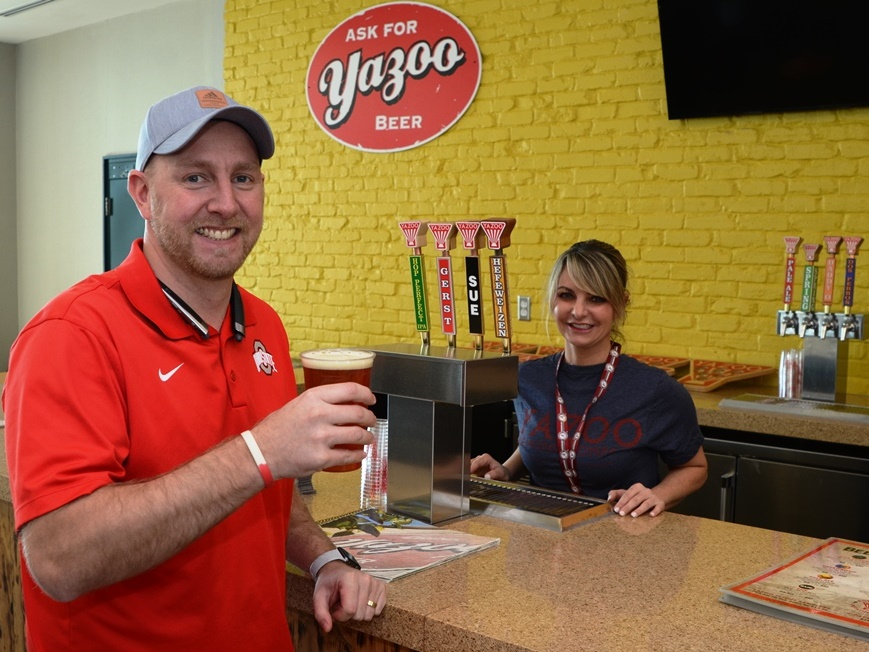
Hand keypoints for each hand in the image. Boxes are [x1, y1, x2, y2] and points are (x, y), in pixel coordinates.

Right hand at [252, 383, 376, 478]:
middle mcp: (319, 415)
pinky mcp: (321, 458)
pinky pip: (348, 456)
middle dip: (370, 417)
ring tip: (369, 438)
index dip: (366, 394)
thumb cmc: (276, 429)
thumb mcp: (296, 404)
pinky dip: (358, 455)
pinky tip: (360, 454)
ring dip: (368, 437)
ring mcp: (321, 437)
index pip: (350, 389)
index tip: (371, 399)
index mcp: (313, 397)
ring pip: (358, 434)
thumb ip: (319, 402)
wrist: (260, 453)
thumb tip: (343, 402)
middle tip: (372, 421)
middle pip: (358, 412)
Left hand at [313, 563, 385, 632]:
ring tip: (350, 602)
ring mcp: (374, 583)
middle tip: (342, 604)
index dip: (339, 615)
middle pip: (360, 614)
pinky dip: (368, 610)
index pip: (350, 610)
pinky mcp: (381, 587)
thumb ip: (320, 613)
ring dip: (358, 613)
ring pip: (369, 614)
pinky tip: (361, 602)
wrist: (336, 570)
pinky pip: (378, 610)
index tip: (334, 609)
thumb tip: (327, 628)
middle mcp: (365, 579)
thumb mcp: (319, 596)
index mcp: (350, 579)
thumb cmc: (328, 583)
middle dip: (348, 615)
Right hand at [470, 454, 510, 480]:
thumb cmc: (502, 473)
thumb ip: (494, 474)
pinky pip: (467, 472)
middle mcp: (479, 459)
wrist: (502, 474)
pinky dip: (467, 476)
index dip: (471, 468)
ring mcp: (475, 464)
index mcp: (486, 458)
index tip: (468, 475)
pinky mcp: (473, 469)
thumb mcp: (501, 473)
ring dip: (466, 474)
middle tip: (466, 480)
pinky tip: (467, 481)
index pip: (476, 463)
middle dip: (466, 471)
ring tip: (466, 481)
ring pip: (467, 468)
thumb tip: (487, 476)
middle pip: (469, 464)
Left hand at [607, 483, 665, 517]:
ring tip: (633, 515)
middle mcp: (646, 491)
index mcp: (636, 487)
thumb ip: (616, 494)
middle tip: (621, 514)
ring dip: (640, 509)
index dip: (621, 502)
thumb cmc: (638, 496)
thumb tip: (608, 499)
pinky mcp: (660, 504)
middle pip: (636, 499)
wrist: (657, 496)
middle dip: (628, 506)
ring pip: (646, 503)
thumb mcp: (627, 493)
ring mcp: (654, 497)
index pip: (628, 494)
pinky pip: (658, 507)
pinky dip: (655, 511)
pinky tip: (651, 515)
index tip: (616, 509)